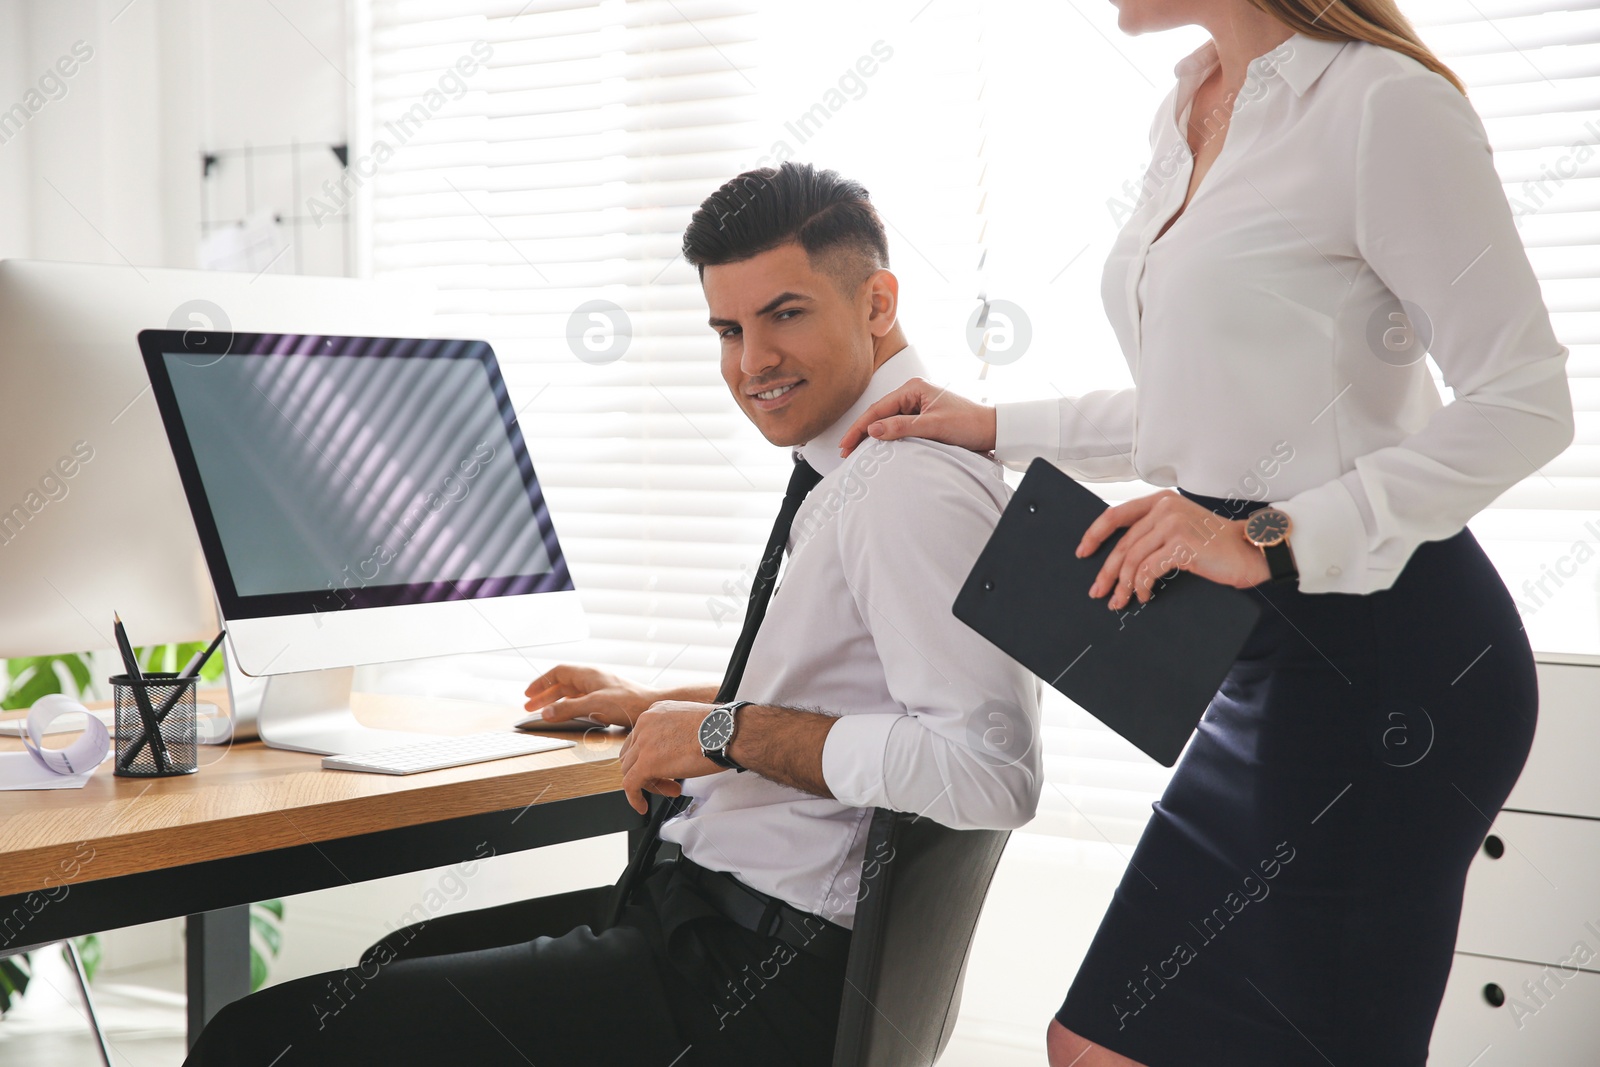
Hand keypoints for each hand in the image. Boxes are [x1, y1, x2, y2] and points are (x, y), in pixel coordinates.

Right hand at [523, 665, 661, 728]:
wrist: (651, 706)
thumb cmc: (627, 702)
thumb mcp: (594, 705)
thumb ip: (568, 709)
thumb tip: (545, 713)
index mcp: (588, 674)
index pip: (558, 673)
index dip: (541, 682)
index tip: (528, 693)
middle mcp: (592, 679)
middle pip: (562, 684)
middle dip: (544, 695)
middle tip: (529, 706)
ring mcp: (599, 689)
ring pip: (571, 693)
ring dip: (555, 702)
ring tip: (543, 712)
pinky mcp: (606, 700)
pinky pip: (581, 701)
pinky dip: (569, 707)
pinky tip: (566, 716)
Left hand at [617, 700, 723, 813]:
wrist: (727, 733)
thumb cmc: (719, 729)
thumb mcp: (689, 722)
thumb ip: (675, 733)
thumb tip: (674, 750)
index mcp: (656, 712)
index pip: (640, 738)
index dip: (651, 757)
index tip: (666, 767)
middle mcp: (646, 723)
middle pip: (633, 754)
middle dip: (648, 771)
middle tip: (669, 781)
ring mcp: (644, 742)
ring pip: (631, 770)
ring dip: (649, 784)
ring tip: (671, 790)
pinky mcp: (647, 763)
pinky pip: (630, 785)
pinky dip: (634, 798)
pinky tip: (642, 806)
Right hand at [835, 376, 997, 457]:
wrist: (991, 429)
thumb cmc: (968, 423)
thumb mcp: (933, 426)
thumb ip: (902, 427)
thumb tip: (872, 430)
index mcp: (913, 388)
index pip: (878, 409)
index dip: (859, 428)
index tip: (846, 445)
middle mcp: (913, 393)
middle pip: (879, 414)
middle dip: (862, 432)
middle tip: (846, 451)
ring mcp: (917, 404)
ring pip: (887, 420)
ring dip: (873, 435)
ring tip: (856, 451)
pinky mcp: (922, 416)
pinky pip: (898, 426)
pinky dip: (887, 437)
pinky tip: (877, 447)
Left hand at [1079, 490, 1272, 609]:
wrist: (1250, 551)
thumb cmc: (1216, 545)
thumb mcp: (1181, 528)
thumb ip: (1155, 531)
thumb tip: (1122, 557)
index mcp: (1161, 501)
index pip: (1116, 514)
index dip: (1095, 534)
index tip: (1083, 552)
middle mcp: (1164, 509)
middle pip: (1122, 544)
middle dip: (1107, 572)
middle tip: (1098, 591)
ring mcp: (1173, 525)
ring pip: (1132, 560)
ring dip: (1124, 586)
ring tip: (1120, 602)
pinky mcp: (1181, 545)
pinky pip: (1148, 570)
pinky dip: (1142, 587)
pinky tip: (1144, 596)